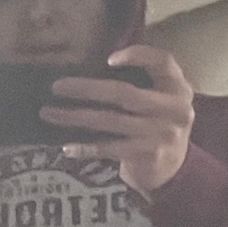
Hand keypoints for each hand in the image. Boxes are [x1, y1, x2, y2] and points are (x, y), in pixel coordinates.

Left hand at [42, 44, 193, 196]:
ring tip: (49, 113)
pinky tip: (67, 147)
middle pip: (124, 93)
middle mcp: (174, 109)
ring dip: (76, 117)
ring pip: (110, 121)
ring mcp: (160, 134)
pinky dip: (87, 148)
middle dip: (86, 89)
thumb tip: (96, 63)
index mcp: (178, 88)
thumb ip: (146, 79)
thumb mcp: (165, 97)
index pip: (163, 61)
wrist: (173, 170)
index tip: (108, 59)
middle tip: (57, 87)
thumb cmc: (159, 124)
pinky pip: (110, 148)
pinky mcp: (146, 155)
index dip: (137, 56)